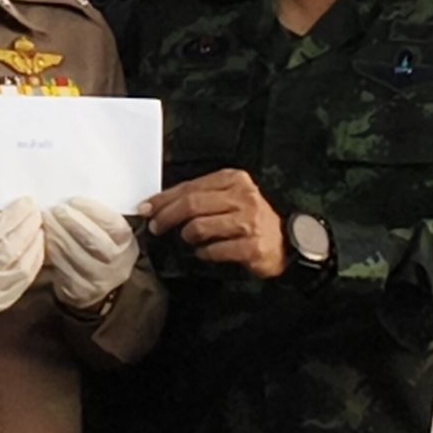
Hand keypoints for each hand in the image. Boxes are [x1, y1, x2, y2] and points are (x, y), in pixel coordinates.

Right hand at [0, 196, 43, 312]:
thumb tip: (13, 212)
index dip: (14, 216)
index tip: (27, 204)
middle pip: (11, 249)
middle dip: (28, 227)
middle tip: (36, 213)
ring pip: (23, 266)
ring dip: (36, 244)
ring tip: (39, 228)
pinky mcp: (3, 303)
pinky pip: (25, 280)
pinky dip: (34, 261)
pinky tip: (37, 248)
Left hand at [43, 196, 137, 309]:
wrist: (96, 282)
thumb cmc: (98, 244)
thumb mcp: (107, 230)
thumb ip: (98, 214)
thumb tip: (75, 192)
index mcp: (126, 242)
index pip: (113, 225)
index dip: (93, 211)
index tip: (73, 200)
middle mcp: (118, 263)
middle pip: (93, 241)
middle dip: (71, 223)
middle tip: (54, 210)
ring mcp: (100, 280)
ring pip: (75, 255)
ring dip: (57, 235)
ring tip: (45, 220)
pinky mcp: (80, 291)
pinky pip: (63, 270)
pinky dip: (51, 252)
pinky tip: (43, 239)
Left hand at [140, 168, 284, 278]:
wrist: (286, 243)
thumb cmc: (249, 219)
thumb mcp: (228, 198)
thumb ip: (199, 196)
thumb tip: (158, 204)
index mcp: (234, 179)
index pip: (189, 187)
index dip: (163, 199)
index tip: (146, 208)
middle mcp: (243, 197)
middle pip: (191, 204)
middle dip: (166, 216)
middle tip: (155, 227)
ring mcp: (249, 222)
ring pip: (199, 227)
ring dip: (186, 236)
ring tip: (188, 239)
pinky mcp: (252, 246)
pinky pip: (214, 250)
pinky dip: (203, 253)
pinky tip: (205, 252)